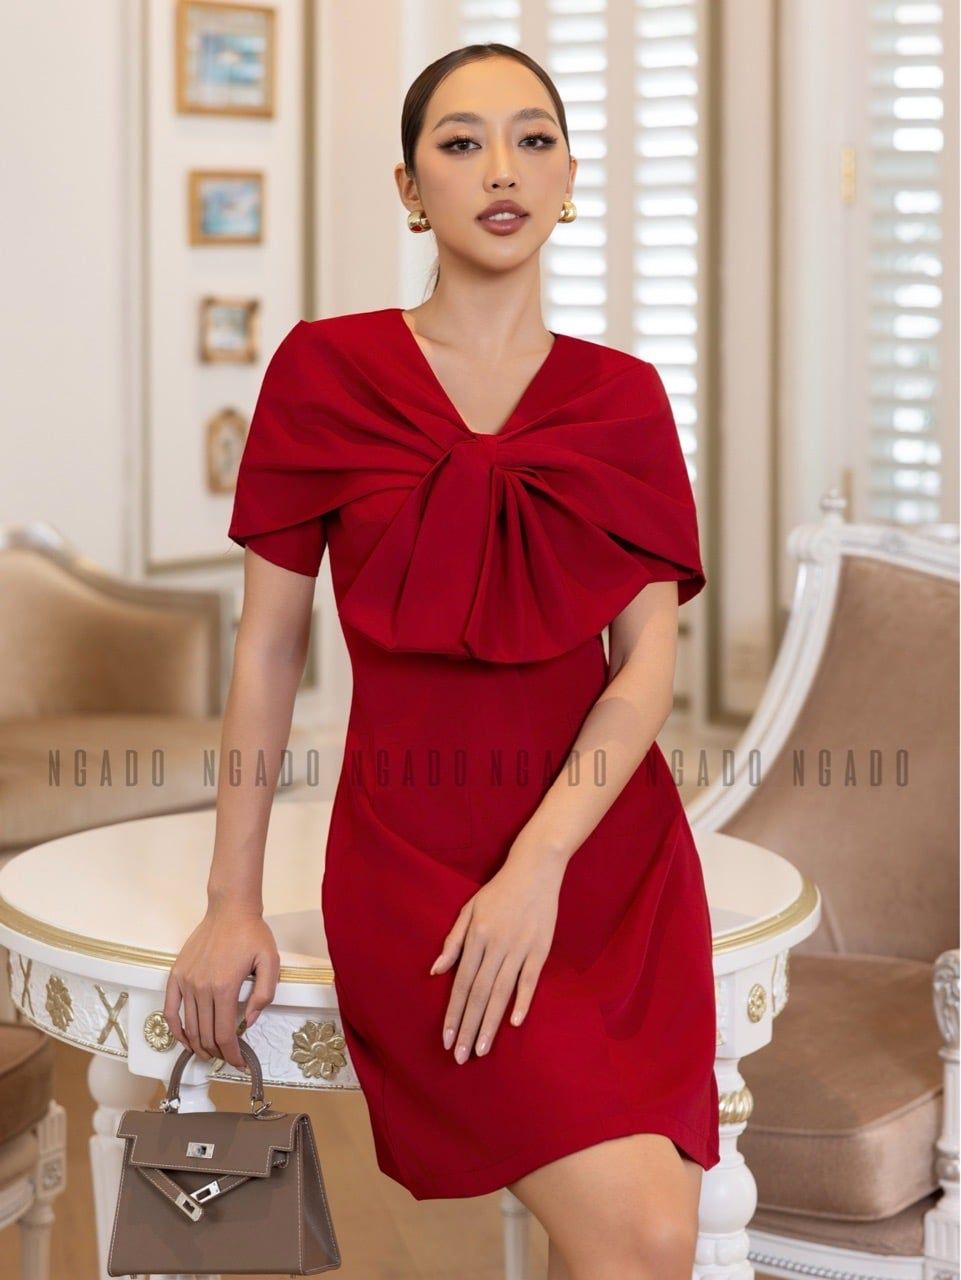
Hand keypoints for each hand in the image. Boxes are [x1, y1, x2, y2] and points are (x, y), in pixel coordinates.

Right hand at [163, 903, 279, 1070]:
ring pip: (189, 1026)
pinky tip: (184, 1039)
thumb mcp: (270, 962)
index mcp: (224, 987)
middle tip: (228, 1057)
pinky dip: (176, 1029)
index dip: (232, 1054)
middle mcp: (201, 988)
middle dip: (218, 1053)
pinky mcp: (176, 975)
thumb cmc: (252, 934)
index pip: (225, 1034)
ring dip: (198, 1046)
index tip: (239, 1063)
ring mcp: (186, 982)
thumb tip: (248, 1022)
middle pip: (206, 1035)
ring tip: (210, 1053)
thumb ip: (264, 995)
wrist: (230, 909)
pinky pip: (170, 1009)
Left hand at [430, 845, 564, 1062]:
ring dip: (491, 1023)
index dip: (453, 1013)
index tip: (447, 1039)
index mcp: (476, 936)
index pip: (461, 983)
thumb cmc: (498, 890)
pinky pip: (530, 979)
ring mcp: (520, 947)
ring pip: (501, 992)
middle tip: (461, 1057)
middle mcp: (496, 945)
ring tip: (482, 1049)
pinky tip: (514, 1023)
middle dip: (469, 1027)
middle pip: (479, 994)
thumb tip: (435, 971)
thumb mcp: (469, 908)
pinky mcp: (540, 948)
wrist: (535, 869)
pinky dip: (522, 1001)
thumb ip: (453, 941)